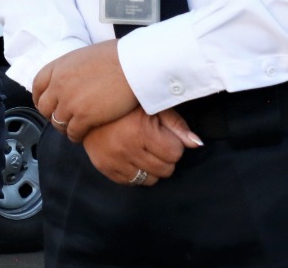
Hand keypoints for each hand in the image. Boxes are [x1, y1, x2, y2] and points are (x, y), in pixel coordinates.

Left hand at [33, 41, 136, 141]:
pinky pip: (73, 132)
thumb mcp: (84, 57)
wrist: (133, 65)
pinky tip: (83, 135)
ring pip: (57, 122)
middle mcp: (58, 84)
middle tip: (62, 118)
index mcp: (58, 67)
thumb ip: (72, 69)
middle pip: (44, 107)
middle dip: (51, 114)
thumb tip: (74, 77)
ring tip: (73, 129)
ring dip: (64, 127)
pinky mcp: (84, 116)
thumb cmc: (118, 56)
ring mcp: (69, 101)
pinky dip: (76, 136)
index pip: (37, 85)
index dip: (40, 97)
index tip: (45, 104)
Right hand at [80, 107, 201, 186]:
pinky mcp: (104, 167)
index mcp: (140, 130)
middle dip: (164, 157)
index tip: (162, 134)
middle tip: (153, 143)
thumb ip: (177, 125)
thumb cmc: (126, 105)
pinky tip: (130, 157)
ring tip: (142, 150)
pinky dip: (136, 172)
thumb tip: (197, 144)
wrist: (89, 106)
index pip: (175, 153)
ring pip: (150, 180)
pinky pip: (132, 183)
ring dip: (151, 168)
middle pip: (165, 169)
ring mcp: (113, 159)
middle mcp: (126, 147)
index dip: (172, 143)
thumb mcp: (153, 107)